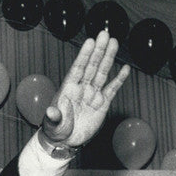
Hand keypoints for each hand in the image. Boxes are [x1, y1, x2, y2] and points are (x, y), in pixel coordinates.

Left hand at [41, 30, 129, 148]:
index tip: (90, 41)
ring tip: (114, 42)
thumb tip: (51, 111)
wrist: (65, 141)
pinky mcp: (102, 104)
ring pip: (102, 73)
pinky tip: (125, 68)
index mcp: (68, 89)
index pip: (78, 68)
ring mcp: (92, 94)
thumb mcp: (53, 124)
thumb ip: (53, 117)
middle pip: (92, 66)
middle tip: (105, 34)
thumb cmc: (56, 130)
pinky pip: (111, 89)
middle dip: (98, 50)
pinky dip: (118, 79)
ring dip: (108, 58)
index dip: (84, 55)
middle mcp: (81, 88)